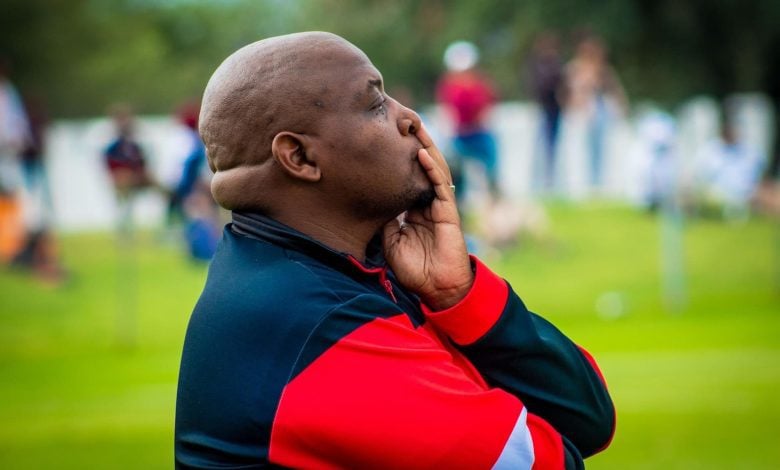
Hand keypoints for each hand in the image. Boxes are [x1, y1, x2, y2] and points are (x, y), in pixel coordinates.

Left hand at [383, 124, 472, 310]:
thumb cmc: (415, 269)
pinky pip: (440, 185)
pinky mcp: (448, 212)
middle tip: (400, 122)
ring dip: (425, 147)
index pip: (405, 177)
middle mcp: (427, 203)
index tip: (382, 141)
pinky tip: (422, 153)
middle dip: (412, 144)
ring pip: (433, 169)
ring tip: (414, 127)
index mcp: (413, 210)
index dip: (396, 160)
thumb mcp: (390, 242)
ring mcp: (439, 205)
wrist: (438, 289)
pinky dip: (432, 168)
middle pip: (421, 167)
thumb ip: (385, 221)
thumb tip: (371, 201)